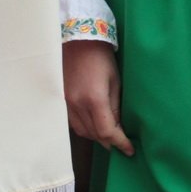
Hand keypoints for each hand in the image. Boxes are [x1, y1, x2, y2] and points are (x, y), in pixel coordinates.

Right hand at [63, 40, 133, 155]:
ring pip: (82, 131)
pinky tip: (94, 124)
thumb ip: (115, 107)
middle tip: (122, 143)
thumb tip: (118, 128)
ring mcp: (66, 103)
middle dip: (109, 141)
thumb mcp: (115, 82)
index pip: (107, 132)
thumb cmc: (101, 58)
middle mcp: (77, 105)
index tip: (129, 150)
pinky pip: (73, 123)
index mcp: (94, 99)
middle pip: (94, 135)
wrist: (78, 41)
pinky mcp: (60, 100)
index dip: (120, 143)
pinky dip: (85, 128)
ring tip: (109, 135)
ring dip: (96, 136)